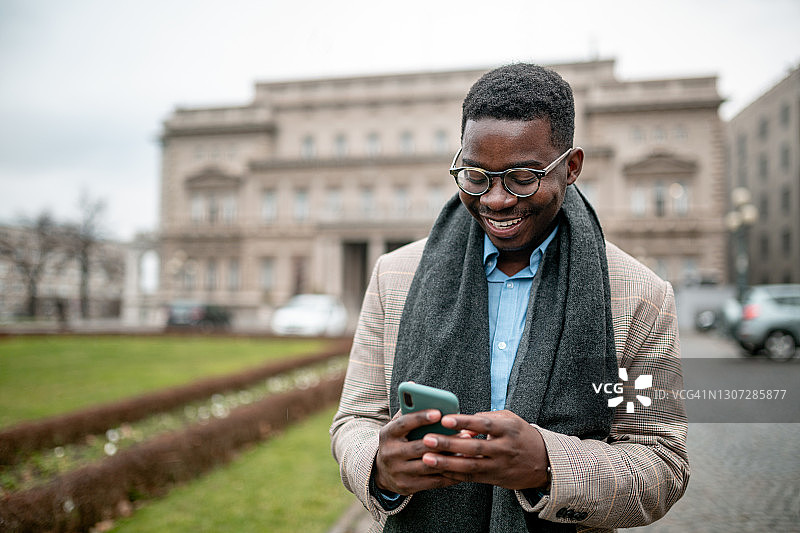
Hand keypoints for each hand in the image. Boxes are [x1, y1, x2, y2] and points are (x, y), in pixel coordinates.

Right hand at [374, 409, 461, 494]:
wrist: (381, 472)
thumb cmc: (398, 441)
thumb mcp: (397, 426)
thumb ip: (407, 408)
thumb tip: (414, 384)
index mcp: (388, 434)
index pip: (404, 423)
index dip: (421, 417)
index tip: (439, 412)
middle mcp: (390, 453)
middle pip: (419, 447)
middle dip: (443, 441)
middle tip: (465, 434)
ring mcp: (398, 471)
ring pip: (428, 465)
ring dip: (450, 459)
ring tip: (467, 451)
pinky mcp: (406, 486)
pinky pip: (432, 481)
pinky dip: (449, 475)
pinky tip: (462, 468)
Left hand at [419, 410, 549, 490]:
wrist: (543, 461)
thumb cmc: (520, 434)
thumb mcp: (510, 419)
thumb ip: (487, 418)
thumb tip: (464, 426)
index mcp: (508, 429)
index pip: (483, 424)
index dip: (464, 421)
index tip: (445, 419)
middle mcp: (504, 448)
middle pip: (473, 447)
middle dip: (449, 444)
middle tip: (427, 439)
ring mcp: (499, 465)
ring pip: (470, 465)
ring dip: (446, 463)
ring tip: (426, 458)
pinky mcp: (495, 478)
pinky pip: (471, 477)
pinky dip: (454, 474)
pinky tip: (438, 470)